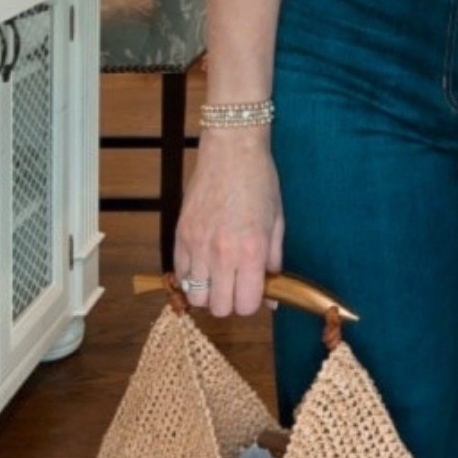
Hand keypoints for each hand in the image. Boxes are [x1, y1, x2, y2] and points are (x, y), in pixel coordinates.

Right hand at [173, 128, 283, 317]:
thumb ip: (274, 262)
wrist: (231, 149)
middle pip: (218, 308)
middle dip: (230, 301)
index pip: (246, 305)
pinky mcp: (180, 235)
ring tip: (219, 274)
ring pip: (195, 297)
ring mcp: (197, 245)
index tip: (255, 290)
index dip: (252, 302)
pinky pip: (180, 274)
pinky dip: (191, 276)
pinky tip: (203, 262)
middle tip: (237, 283)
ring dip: (208, 292)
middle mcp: (222, 253)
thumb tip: (273, 297)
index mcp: (251, 250)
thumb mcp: (277, 221)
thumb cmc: (260, 180)